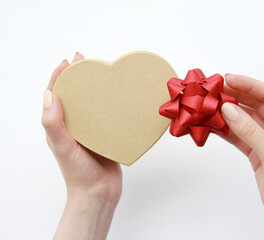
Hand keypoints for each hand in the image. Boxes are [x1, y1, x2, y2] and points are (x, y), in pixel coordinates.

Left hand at [41, 52, 122, 239]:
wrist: (98, 194)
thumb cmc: (78, 174)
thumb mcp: (63, 147)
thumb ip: (54, 123)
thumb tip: (49, 94)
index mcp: (59, 127)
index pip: (56, 96)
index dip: (60, 76)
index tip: (69, 61)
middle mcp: (73, 127)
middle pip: (74, 96)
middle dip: (78, 77)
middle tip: (86, 61)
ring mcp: (89, 132)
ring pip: (90, 105)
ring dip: (94, 89)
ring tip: (102, 75)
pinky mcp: (104, 137)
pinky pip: (106, 117)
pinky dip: (110, 106)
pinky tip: (119, 100)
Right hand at [220, 74, 263, 239]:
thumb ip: (249, 130)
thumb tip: (227, 109)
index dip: (250, 85)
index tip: (229, 79)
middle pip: (257, 106)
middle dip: (236, 97)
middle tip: (215, 90)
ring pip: (246, 121)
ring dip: (229, 114)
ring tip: (210, 106)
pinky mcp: (258, 153)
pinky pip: (240, 136)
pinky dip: (227, 131)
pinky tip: (213, 125)